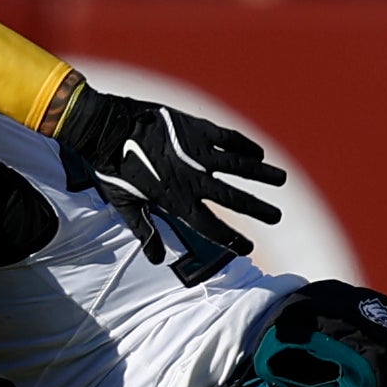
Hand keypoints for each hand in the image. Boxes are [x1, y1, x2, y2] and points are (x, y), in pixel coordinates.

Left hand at [55, 85, 287, 262]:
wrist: (104, 126)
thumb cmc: (111, 167)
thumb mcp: (125, 204)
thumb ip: (145, 230)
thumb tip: (157, 259)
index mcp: (175, 200)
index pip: (211, 227)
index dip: (232, 240)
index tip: (247, 249)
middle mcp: (192, 178)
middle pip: (234, 198)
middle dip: (258, 209)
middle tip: (277, 217)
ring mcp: (197, 152)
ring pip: (239, 166)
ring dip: (262, 174)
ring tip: (282, 179)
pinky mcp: (197, 129)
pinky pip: (229, 138)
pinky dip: (245, 146)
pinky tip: (258, 153)